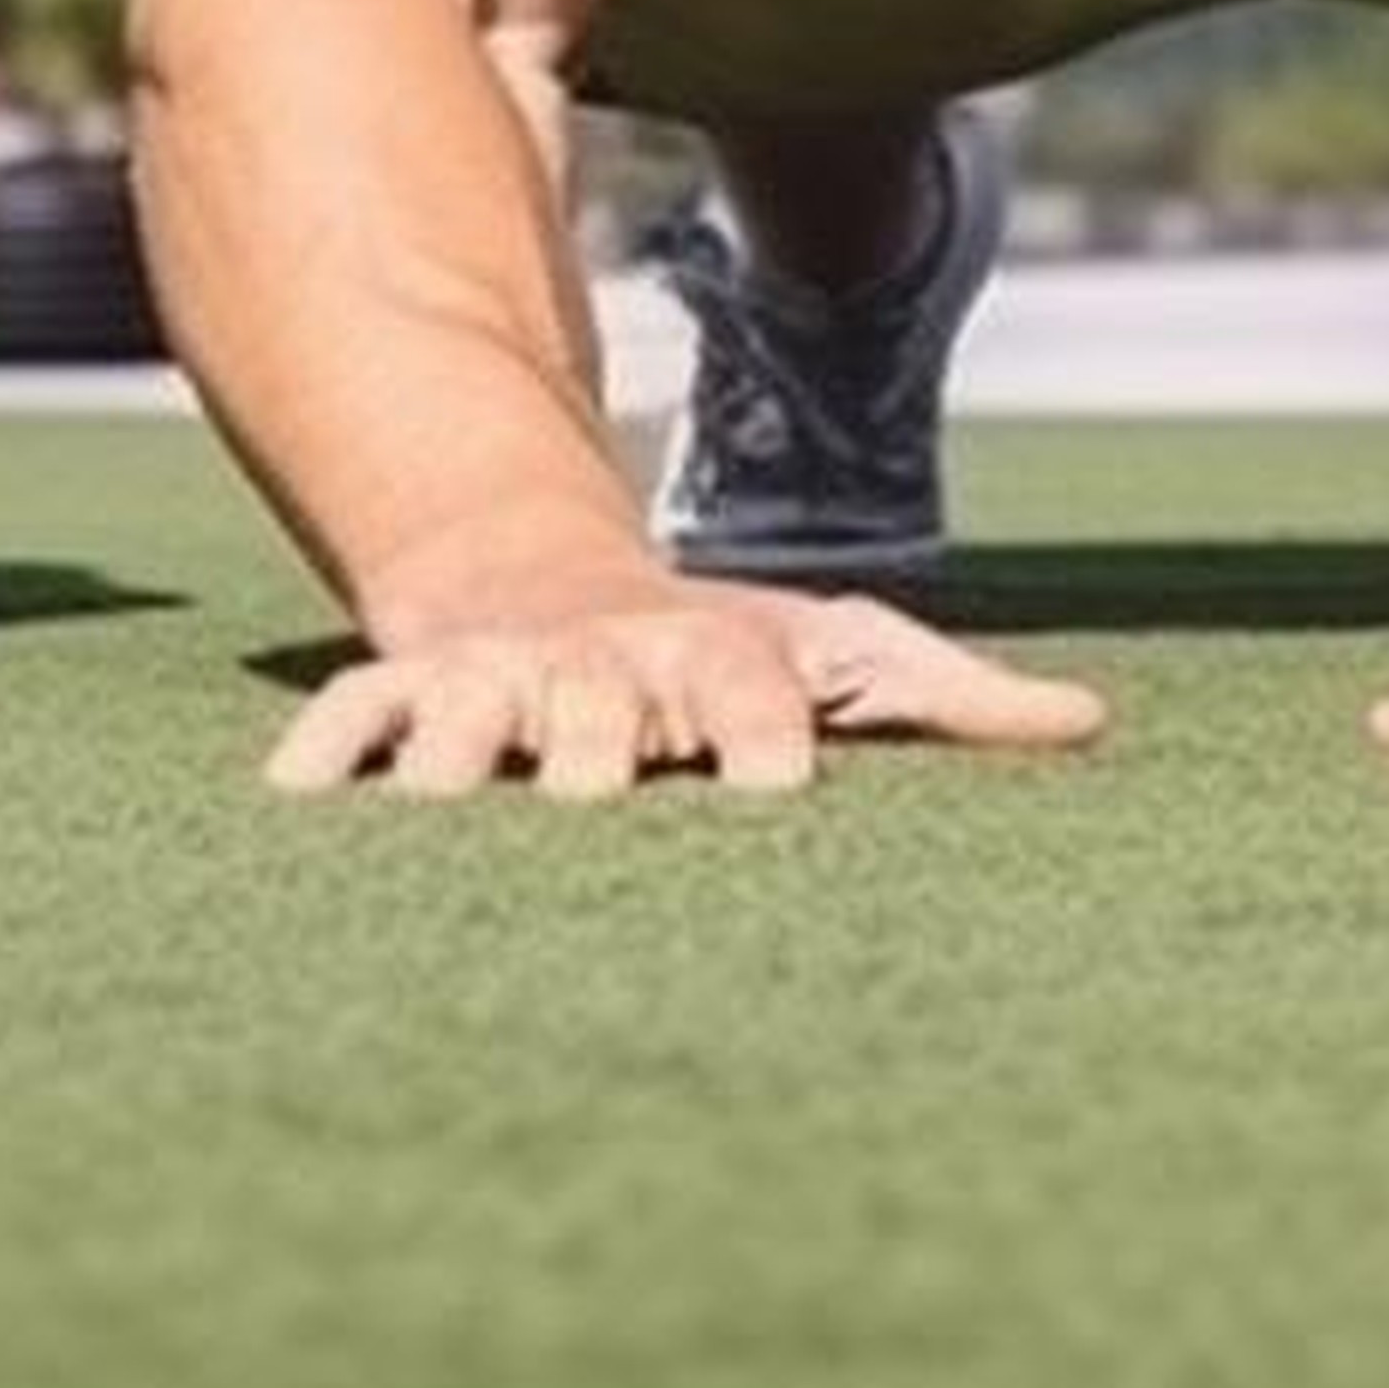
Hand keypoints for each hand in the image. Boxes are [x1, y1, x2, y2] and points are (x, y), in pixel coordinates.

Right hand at [264, 565, 1110, 796]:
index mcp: (714, 664)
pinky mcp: (413, 696)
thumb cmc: (722, 657)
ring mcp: (502, 683)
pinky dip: (323, 754)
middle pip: (599, 715)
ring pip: (470, 719)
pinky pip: (355, 721)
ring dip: (452, 757)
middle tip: (595, 791)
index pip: (749, 693)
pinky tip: (294, 802)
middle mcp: (604, 670)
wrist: (555, 585)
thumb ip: (957, 698)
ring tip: (442, 798)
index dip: (762, 731)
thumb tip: (1095, 722)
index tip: (773, 785)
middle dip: (595, 747)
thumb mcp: (844, 656)